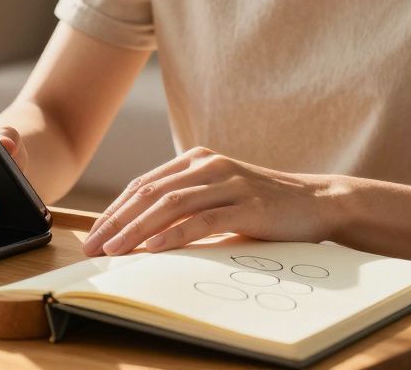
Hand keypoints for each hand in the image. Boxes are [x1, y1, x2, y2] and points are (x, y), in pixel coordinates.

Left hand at [81, 146, 341, 255]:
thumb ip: (187, 205)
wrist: (316, 201)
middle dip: (117, 221)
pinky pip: (201, 220)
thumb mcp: (219, 197)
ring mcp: (227, 183)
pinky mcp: (246, 205)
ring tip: (114, 250)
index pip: (143, 185)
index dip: (115, 210)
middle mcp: (208, 165)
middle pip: (150, 193)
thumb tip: (142, 233)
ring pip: (170, 205)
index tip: (93, 235)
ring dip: (136, 229)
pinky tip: (152, 248)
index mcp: (196, 160)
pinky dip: (173, 234)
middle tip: (93, 247)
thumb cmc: (263, 205)